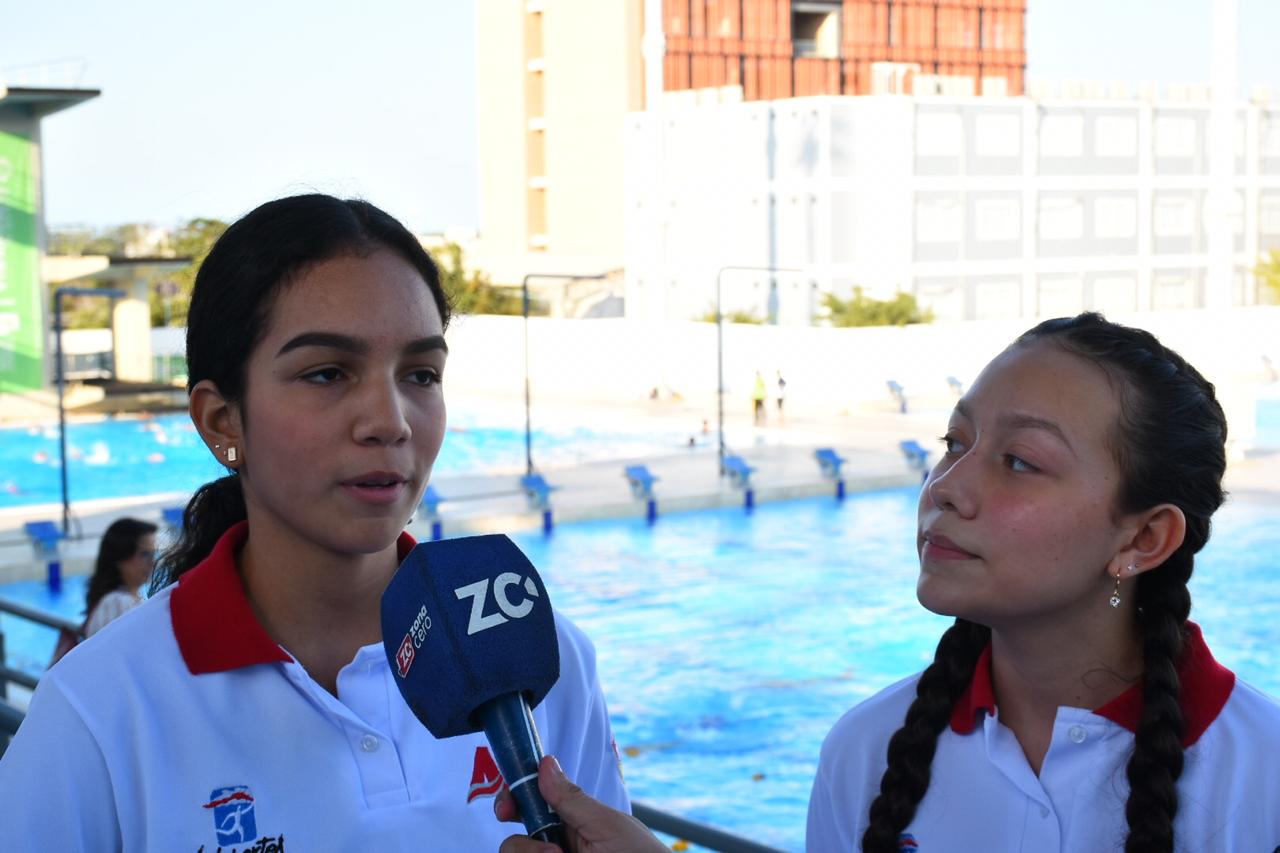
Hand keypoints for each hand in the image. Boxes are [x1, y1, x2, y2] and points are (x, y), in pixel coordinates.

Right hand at [496, 755, 666, 852]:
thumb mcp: (607, 825)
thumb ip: (572, 799)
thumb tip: (545, 763)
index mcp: (572, 823)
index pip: (532, 806)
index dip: (514, 801)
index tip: (506, 809)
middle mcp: (557, 847)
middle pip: (515, 841)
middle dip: (519, 844)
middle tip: (544, 850)